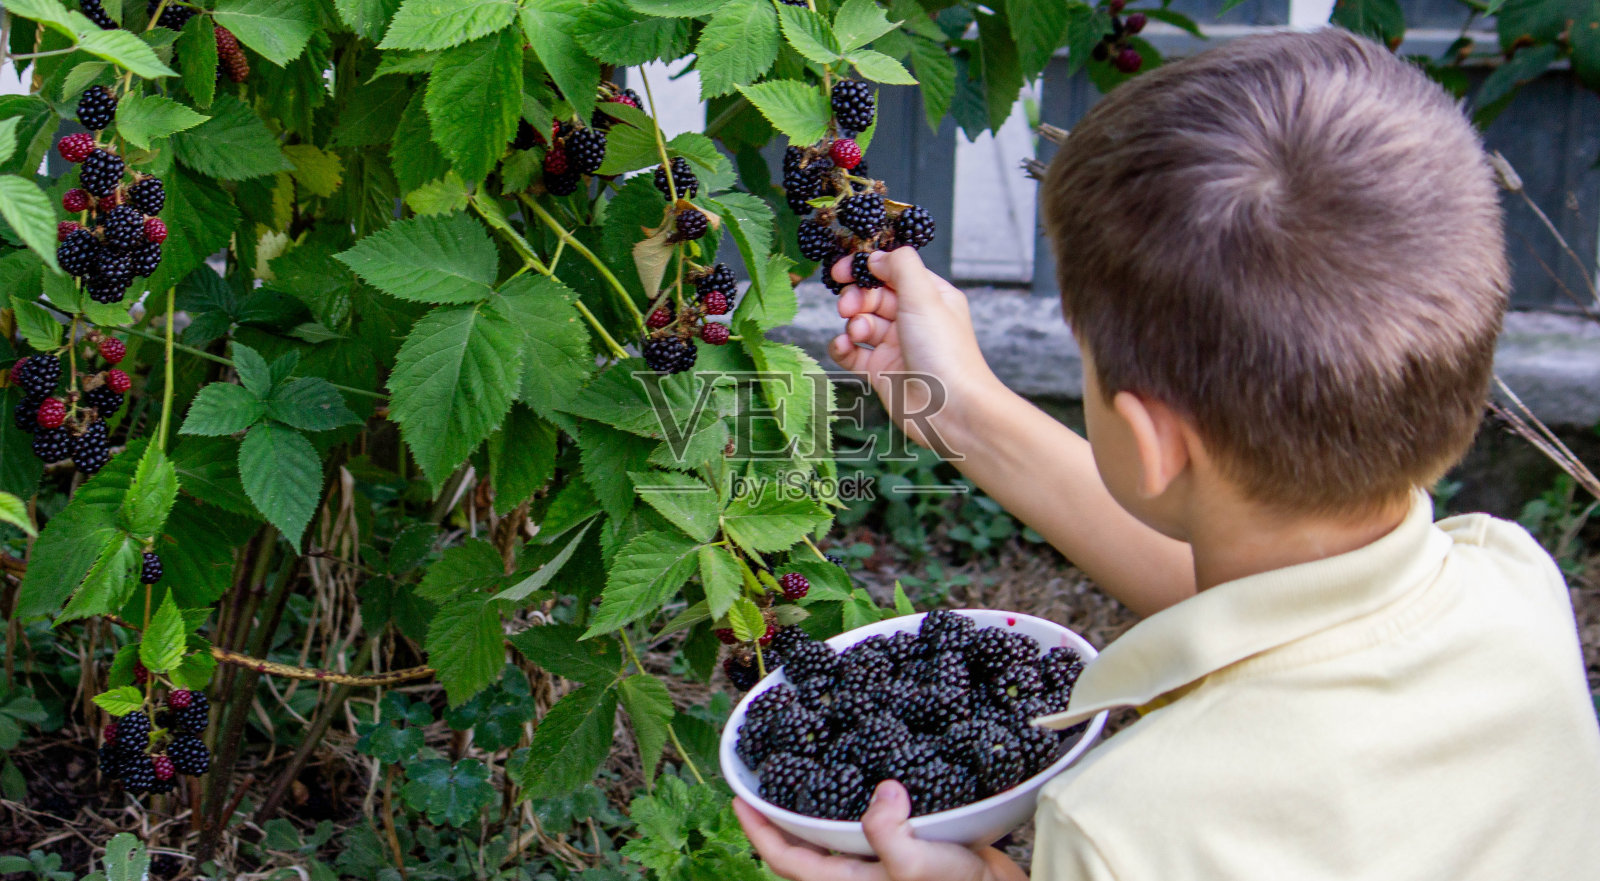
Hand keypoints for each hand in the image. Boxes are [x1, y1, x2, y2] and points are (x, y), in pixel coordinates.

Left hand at [733, 781, 1024, 880]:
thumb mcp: (915, 867)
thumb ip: (887, 833)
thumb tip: (882, 791)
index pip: (786, 860)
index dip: (758, 832)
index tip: (737, 798)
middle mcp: (859, 873)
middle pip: (806, 846)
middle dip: (784, 815)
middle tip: (770, 775)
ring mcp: (883, 861)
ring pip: (838, 832)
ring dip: (822, 805)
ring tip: (811, 767)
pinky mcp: (909, 847)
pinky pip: (875, 822)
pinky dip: (863, 799)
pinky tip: (870, 774)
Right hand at [827, 249, 996, 450]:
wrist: (950, 409)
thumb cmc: (945, 353)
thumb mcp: (925, 296)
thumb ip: (900, 266)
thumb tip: (876, 256)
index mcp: (930, 296)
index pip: (893, 271)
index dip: (867, 268)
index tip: (842, 269)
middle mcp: (914, 319)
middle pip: (873, 295)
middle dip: (856, 297)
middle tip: (848, 306)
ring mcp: (896, 345)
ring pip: (861, 322)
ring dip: (852, 322)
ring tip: (856, 332)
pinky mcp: (881, 371)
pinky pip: (853, 352)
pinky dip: (843, 346)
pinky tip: (844, 346)